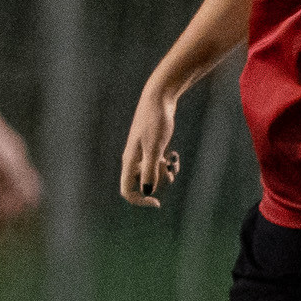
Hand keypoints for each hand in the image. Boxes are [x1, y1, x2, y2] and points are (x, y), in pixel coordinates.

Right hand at [119, 83, 182, 208]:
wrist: (159, 99)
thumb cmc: (155, 122)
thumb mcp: (155, 148)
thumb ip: (150, 170)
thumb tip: (146, 191)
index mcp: (129, 161)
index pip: (127, 190)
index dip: (140, 200)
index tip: (157, 202)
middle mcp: (133, 159)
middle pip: (141, 184)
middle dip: (157, 184)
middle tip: (170, 171)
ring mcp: (142, 153)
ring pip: (151, 174)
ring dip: (164, 173)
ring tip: (173, 161)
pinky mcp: (151, 147)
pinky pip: (157, 165)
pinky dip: (167, 164)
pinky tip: (174, 156)